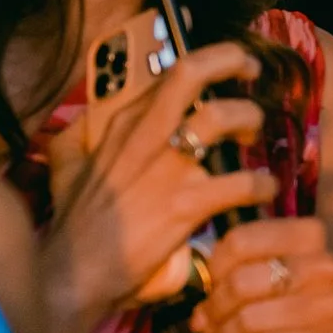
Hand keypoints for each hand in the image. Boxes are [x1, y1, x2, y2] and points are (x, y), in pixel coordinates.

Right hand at [41, 43, 276, 330]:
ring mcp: (165, 168)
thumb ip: (82, 139)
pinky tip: (262, 192)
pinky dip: (262, 185)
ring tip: (256, 141)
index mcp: (124, 124)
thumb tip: (86, 120)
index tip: (236, 64)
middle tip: (254, 77)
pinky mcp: (184, 205)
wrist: (71, 275)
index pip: (171, 72)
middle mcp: (144, 135)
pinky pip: (242, 182)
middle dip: (233, 61)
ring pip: (221, 118)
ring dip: (251, 121)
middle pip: (191, 72)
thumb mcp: (70, 168)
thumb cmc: (77, 225)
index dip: (212, 58)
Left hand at [186, 218, 332, 332]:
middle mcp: (325, 267)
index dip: (214, 266)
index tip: (208, 284)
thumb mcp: (261, 272)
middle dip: (214, 308)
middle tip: (201, 323)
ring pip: (252, 319)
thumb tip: (199, 279)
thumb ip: (235, 264)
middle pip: (241, 282)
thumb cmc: (282, 303)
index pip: (241, 241)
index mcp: (308, 236)